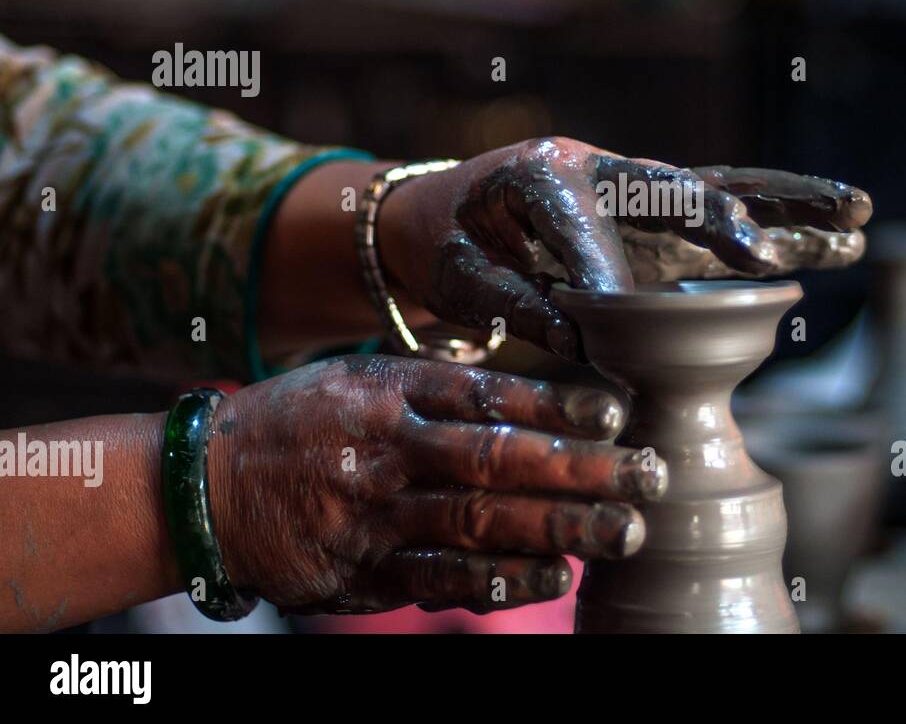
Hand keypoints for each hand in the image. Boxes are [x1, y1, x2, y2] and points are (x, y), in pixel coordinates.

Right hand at [207, 355, 665, 615]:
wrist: (204, 483)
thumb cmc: (304, 421)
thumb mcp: (361, 378)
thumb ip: (437, 386)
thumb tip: (534, 397)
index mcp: (389, 390)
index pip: (487, 395)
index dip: (557, 407)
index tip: (616, 415)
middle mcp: (385, 449)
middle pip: (498, 460)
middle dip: (581, 471)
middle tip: (648, 477)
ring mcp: (374, 514)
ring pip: (480, 522)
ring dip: (560, 528)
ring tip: (622, 531)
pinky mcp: (363, 571)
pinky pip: (442, 578)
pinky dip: (501, 581)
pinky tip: (553, 578)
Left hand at [379, 137, 871, 359]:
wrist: (448, 209)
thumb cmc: (448, 241)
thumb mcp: (457, 275)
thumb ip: (509, 302)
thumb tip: (577, 336)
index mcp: (539, 175)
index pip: (575, 222)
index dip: (596, 266)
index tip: (615, 311)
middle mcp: (603, 171)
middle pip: (671, 189)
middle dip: (717, 220)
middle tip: (757, 254)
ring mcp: (641, 193)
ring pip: (723, 192)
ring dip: (789, 206)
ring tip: (857, 215)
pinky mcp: (664, 220)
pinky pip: (730, 216)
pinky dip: (784, 223)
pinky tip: (839, 234)